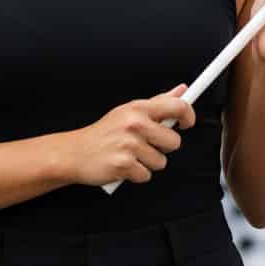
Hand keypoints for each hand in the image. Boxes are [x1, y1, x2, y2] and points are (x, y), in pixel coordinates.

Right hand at [64, 85, 195, 186]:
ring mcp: (129, 144)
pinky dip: (136, 174)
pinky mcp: (123, 165)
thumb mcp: (129, 111)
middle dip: (163, 147)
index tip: (187, 123)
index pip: (177, 107)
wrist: (76, 153)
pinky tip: (124, 166)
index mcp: (138, 108)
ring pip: (161, 162)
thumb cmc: (104, 133)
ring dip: (148, 163)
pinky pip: (146, 175)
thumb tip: (181, 90)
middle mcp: (134, 124)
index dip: (189, 116)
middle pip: (174, 142)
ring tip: (131, 155)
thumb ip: (158, 102)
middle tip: (145, 145)